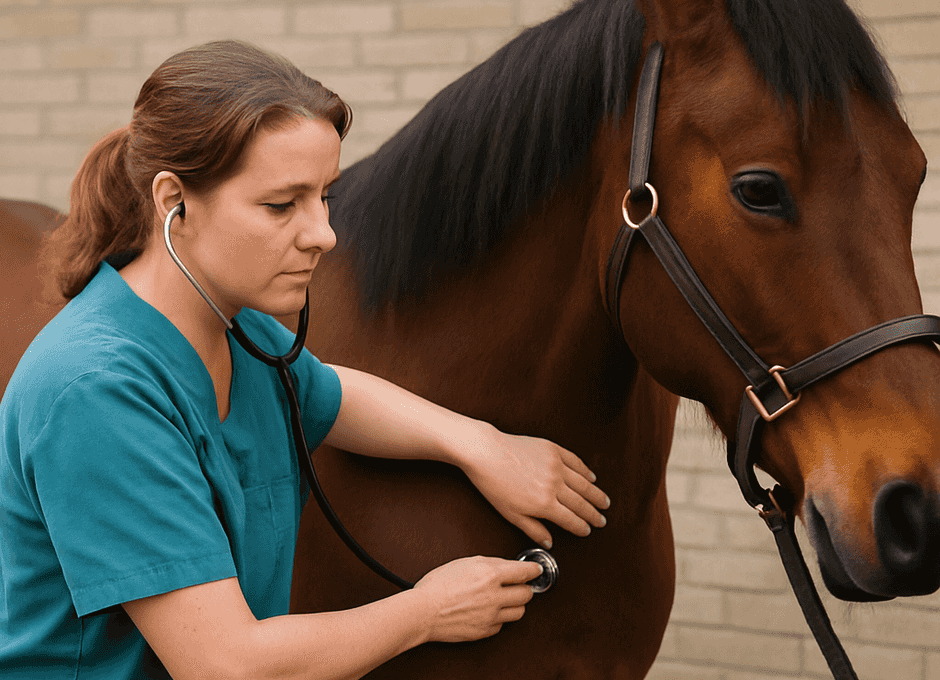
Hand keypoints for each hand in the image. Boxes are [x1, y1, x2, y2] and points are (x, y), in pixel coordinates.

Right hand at [413, 556, 541, 642]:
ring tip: (504, 600)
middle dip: (524, 588)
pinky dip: (499, 618)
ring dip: (515, 605)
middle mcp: (494, 596)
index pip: (525, 572)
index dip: (533, 570)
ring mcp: (491, 616)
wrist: (423, 611)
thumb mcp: (464, 562)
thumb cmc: (438, 585)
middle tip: (517, 585)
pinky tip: (489, 611)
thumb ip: (490, 563)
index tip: (536, 570)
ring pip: (520, 612)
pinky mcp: (486, 631)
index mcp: (490, 575)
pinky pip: (502, 624)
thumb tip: (508, 566)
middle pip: (527, 594)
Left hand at [460, 426, 609, 548]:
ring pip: (583, 484)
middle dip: (594, 514)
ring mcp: (556, 466)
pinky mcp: (553, 450)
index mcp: (544, 504)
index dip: (582, 527)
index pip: (571, 520)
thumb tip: (548, 542)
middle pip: (581, 503)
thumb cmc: (493, 483)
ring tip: (604, 502)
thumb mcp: (510, 513)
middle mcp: (554, 485)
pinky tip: (591, 478)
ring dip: (596, 495)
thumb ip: (533, 529)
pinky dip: (586, 472)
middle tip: (602, 520)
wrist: (486, 452)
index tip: (588, 531)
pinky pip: (576, 462)